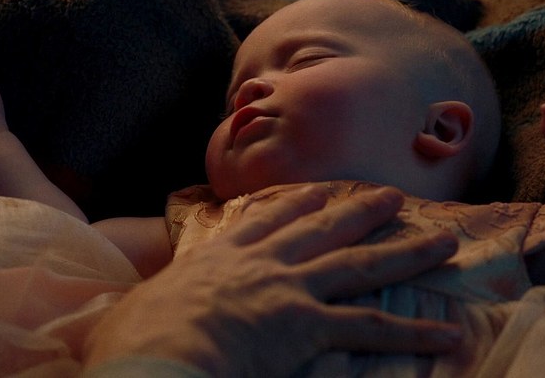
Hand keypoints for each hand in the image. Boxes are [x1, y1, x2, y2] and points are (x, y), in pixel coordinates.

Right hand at [83, 184, 460, 376]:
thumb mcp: (130, 311)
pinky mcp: (310, 326)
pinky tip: (444, 330)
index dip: (294, 205)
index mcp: (221, 257)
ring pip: (358, 266)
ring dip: (402, 252)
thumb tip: (100, 317)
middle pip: (321, 230)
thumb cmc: (138, 336)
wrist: (161, 354)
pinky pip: (371, 328)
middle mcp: (262, 264)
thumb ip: (134, 307)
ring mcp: (290, 291)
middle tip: (390, 196)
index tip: (318, 190)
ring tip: (439, 240)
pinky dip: (410, 331)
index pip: (264, 222)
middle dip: (359, 211)